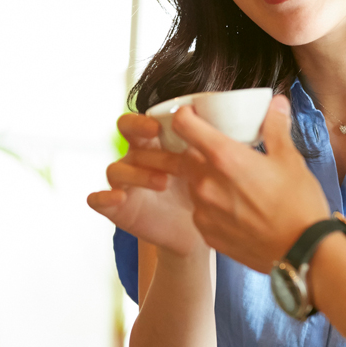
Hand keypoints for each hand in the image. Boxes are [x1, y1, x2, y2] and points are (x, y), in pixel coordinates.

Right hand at [87, 113, 203, 255]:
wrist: (199, 232)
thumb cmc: (205, 191)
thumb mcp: (212, 166)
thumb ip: (216, 143)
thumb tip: (247, 120)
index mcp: (158, 142)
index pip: (145, 117)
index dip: (149, 115)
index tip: (164, 120)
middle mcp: (138, 156)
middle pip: (125, 129)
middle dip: (136, 127)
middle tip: (154, 132)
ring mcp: (125, 182)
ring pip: (116, 169)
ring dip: (136, 172)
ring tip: (163, 182)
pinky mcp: (117, 208)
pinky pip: (98, 200)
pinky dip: (103, 197)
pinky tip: (118, 199)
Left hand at [172, 95, 329, 272]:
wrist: (303, 253)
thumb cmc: (299, 204)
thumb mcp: (290, 159)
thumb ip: (276, 128)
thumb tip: (276, 103)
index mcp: (225, 158)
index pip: (185, 125)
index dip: (187, 115)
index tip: (194, 114)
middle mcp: (206, 183)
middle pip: (186, 155)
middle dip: (198, 149)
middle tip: (221, 150)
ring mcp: (204, 211)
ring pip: (192, 183)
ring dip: (204, 177)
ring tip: (231, 181)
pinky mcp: (208, 234)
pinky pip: (200, 211)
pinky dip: (210, 205)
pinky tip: (233, 207)